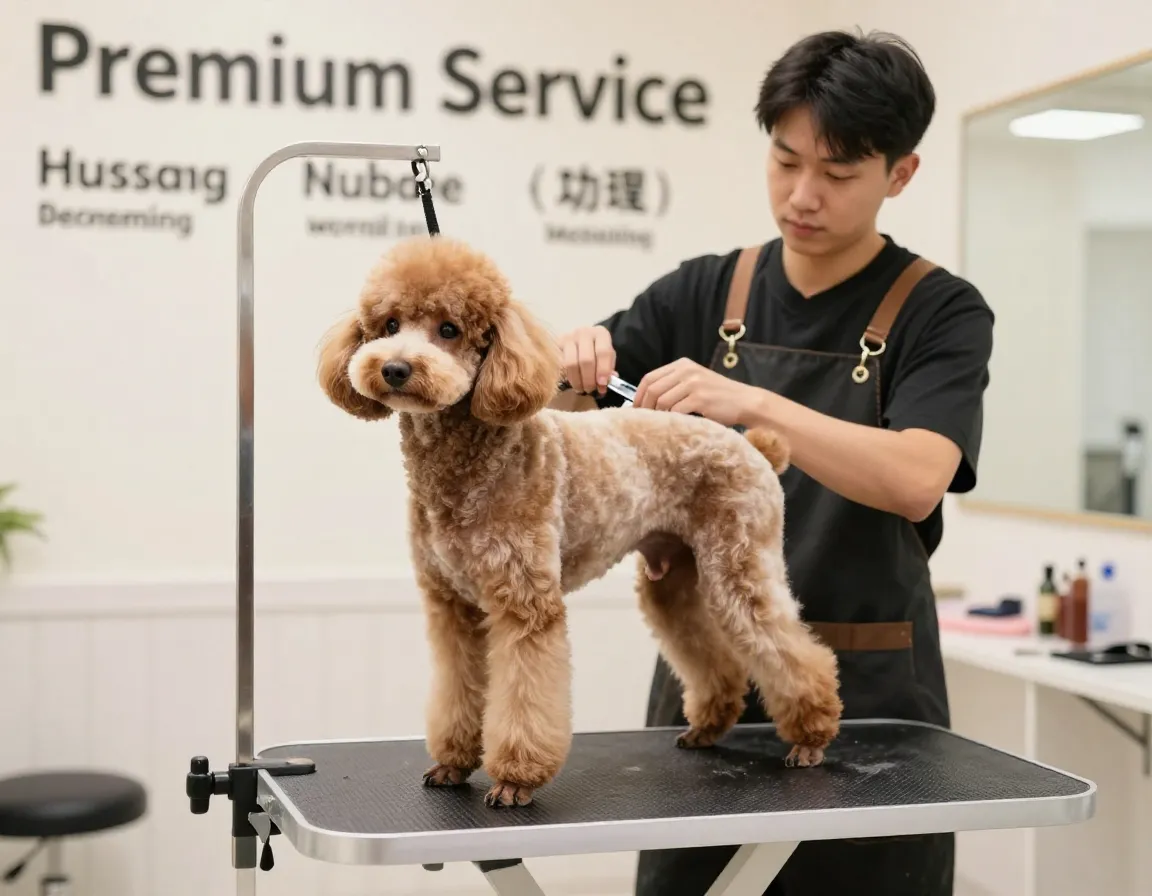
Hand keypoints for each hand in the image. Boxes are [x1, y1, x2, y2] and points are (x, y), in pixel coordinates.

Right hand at [559, 325, 615, 395]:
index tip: (602, 384)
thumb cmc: (597, 351)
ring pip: (571, 363)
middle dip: (589, 379)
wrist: (582, 339)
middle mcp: (584, 333)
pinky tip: (573, 383)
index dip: (603, 370)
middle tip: (591, 390)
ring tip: (582, 389)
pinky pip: (561, 365)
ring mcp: (568, 338)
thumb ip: (608, 370)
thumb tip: (603, 385)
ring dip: (577, 381)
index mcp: (600, 334)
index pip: (603, 352)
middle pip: (586, 360)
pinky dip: (567, 377)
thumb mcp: (607, 358)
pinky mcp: (557, 345)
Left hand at [634, 358, 760, 426]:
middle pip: (653, 389)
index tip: (635, 409)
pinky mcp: (700, 398)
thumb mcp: (695, 381)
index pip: (649, 377)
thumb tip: (647, 401)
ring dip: (656, 415)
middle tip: (642, 421)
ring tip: (657, 425)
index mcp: (682, 364)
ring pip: (662, 401)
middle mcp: (687, 371)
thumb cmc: (719, 396)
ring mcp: (693, 384)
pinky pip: (675, 410)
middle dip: (644, 407)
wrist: (745, 401)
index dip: (638, 395)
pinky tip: (671, 426)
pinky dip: (670, 420)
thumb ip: (674, 385)